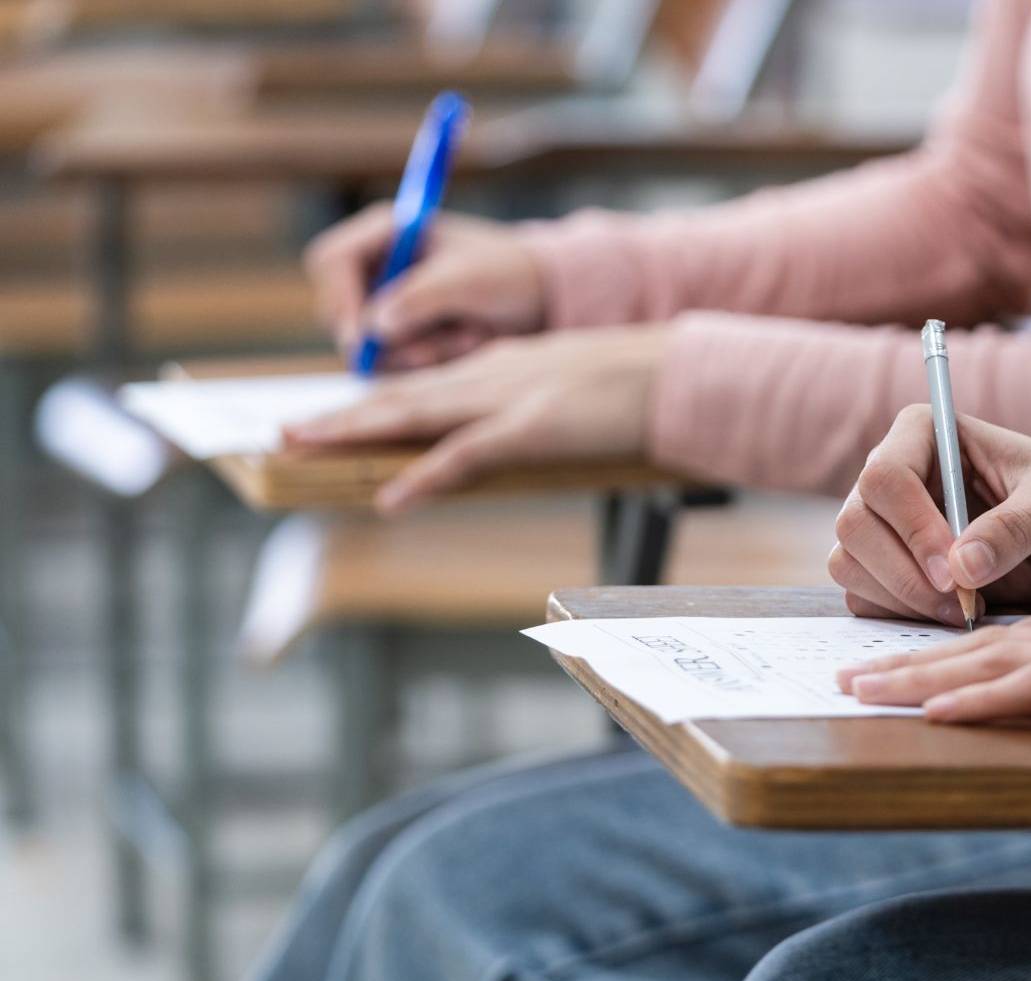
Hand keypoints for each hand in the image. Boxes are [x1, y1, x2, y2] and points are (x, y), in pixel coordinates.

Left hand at [284, 327, 664, 512]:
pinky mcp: (532, 428)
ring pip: (414, 413)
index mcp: (504, 367)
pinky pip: (465, 456)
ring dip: (354, 431)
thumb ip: (535, 402)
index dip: (374, 403)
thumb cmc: (640, 384)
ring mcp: (509, 399)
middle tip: (286, 431)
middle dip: (341, 415)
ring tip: (303, 445)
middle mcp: (493, 376)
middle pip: (401, 396)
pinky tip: (390, 497)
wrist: (679, 373)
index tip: (334, 418)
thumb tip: (515, 427)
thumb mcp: (573, 389)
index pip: (424, 385)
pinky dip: (424, 477)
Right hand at [305, 203, 546, 369]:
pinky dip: (431, 362)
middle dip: (386, 340)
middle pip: (338, 312)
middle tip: (432, 351)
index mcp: (387, 232)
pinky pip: (393, 366)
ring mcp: (386, 305)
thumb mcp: (468, 279)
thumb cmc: (509, 272)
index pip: (331, 261)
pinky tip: (467, 345)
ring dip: (420, 352)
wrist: (544, 299)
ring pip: (367, 347)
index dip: (340, 298)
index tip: (362, 334)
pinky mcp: (401, 338)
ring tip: (470, 336)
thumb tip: (374, 327)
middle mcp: (378, 268)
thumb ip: (420, 297)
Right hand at [830, 407, 1030, 625]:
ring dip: (900, 598)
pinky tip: (952, 614)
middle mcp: (898, 476)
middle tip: (959, 603)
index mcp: (926, 434)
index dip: (913, 529)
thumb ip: (1014, 529)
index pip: (884, 476)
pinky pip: (866, 597)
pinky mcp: (895, 569)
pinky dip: (899, 615)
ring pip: (851, 563)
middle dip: (902, 572)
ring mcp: (891, 525)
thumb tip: (962, 568)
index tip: (956, 572)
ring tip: (964, 608)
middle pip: (855, 524)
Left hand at [837, 591, 1030, 746]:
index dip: (961, 647)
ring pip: (998, 660)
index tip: (910, 661)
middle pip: (994, 641)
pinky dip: (981, 697)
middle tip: (852, 672)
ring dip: (923, 675)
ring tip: (863, 688)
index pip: (1027, 635)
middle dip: (917, 657)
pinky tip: (936, 707)